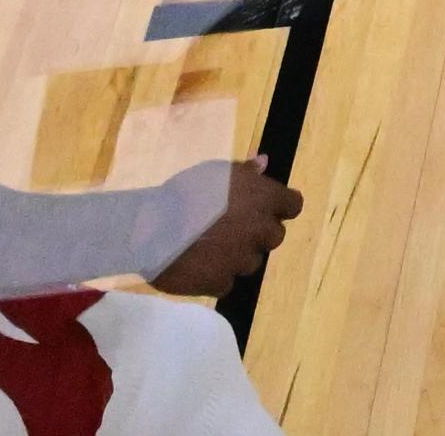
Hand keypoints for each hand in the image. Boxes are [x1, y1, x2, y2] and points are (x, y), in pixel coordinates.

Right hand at [143, 155, 303, 295]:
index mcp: (264, 199)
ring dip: (236, 256)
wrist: (151, 228)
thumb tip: (264, 162)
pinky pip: (226, 281)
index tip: (262, 209)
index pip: (293, 205)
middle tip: (230, 229)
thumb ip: (245, 171)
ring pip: (250, 261)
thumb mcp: (215, 172)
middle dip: (258, 234)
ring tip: (208, 247)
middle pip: (274, 236)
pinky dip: (215, 276)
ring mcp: (242, 260)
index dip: (279, 207)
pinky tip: (197, 265)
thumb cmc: (184, 192)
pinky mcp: (221, 283)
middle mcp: (260, 230)